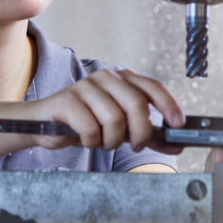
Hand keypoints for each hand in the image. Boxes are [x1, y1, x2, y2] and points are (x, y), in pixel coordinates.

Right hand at [27, 69, 183, 153]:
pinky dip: (92, 141)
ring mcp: (85, 86)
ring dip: (111, 140)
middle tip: (136, 145)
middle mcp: (105, 77)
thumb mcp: (120, 128)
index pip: (151, 86)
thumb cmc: (86, 123)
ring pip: (114, 119)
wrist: (44, 123)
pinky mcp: (67, 100)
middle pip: (136, 104)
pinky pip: (91, 128)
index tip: (178, 124)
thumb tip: (176, 145)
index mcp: (121, 79)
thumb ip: (147, 134)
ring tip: (103, 143)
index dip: (168, 104)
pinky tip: (86, 140)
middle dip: (141, 131)